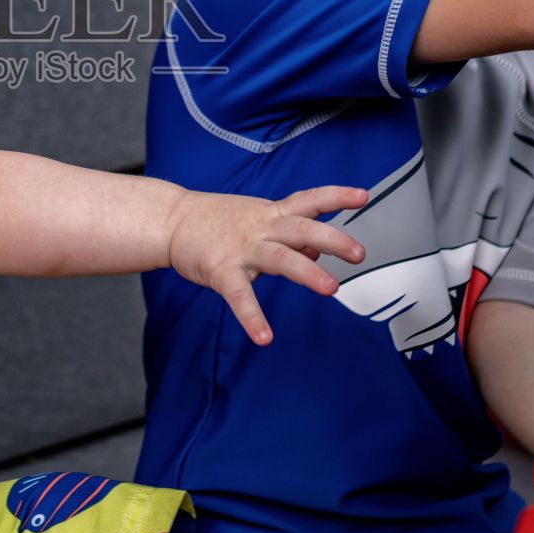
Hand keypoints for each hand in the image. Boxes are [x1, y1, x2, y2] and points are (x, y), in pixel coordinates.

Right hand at [166, 186, 366, 345]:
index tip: (362, 196)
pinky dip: (251, 316)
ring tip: (331, 288)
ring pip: (279, 257)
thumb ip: (289, 233)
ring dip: (307, 272)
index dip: (335, 197)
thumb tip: (318, 251)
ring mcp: (241, 248)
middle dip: (332, 239)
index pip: (308, 201)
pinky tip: (263, 336)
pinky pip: (239, 295)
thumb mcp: (257, 218)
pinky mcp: (221, 269)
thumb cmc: (217, 220)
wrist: (171, 219)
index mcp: (271, 214)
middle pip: (301, 229)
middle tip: (358, 253)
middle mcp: (260, 228)